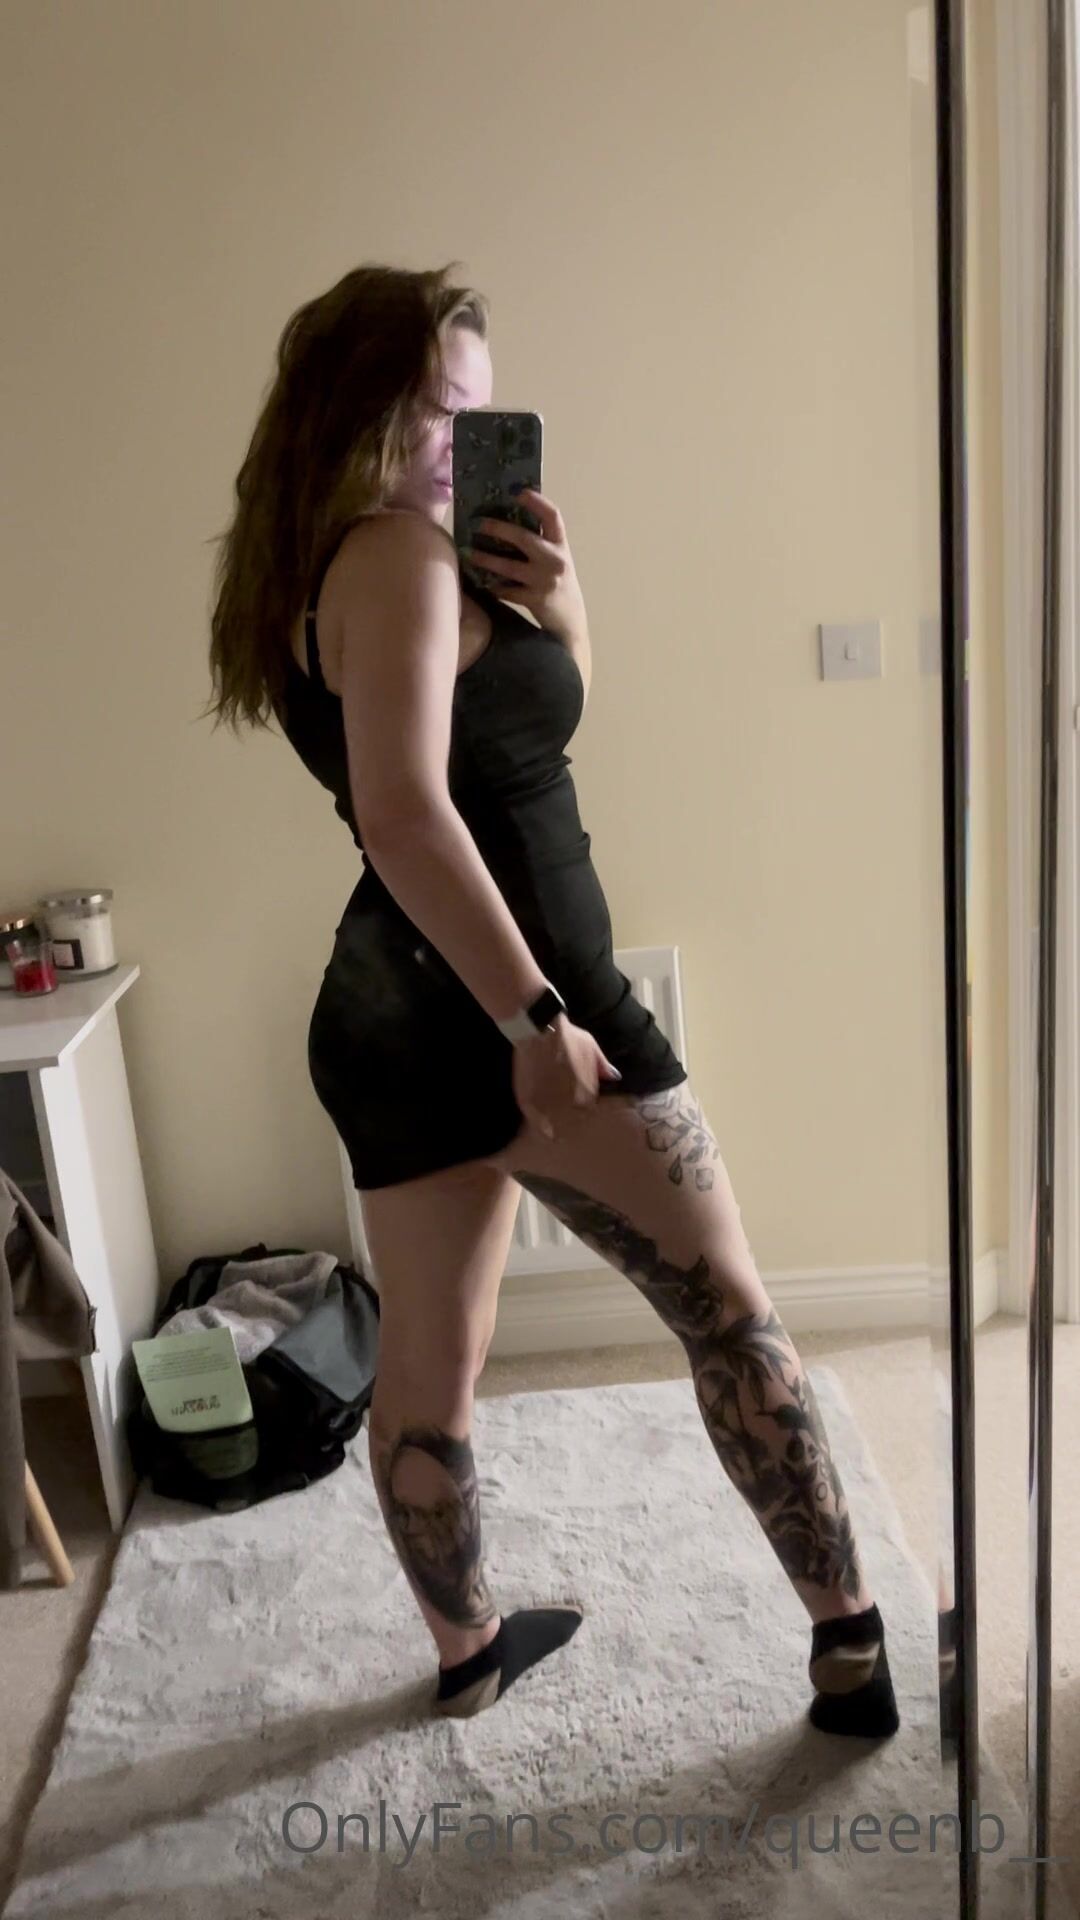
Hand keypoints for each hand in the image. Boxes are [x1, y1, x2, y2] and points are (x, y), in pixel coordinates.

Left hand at [461, 488, 587, 639]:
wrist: (570, 621)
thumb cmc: (559, 585)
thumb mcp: (556, 560)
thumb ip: (541, 544)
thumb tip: (506, 524)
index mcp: (561, 546)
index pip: (553, 517)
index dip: (537, 502)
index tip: (518, 492)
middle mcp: (556, 561)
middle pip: (525, 538)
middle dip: (499, 529)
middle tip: (478, 523)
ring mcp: (545, 581)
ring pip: (510, 567)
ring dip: (486, 559)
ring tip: (469, 553)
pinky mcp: (535, 600)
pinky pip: (507, 590)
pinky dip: (492, 585)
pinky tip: (479, 580)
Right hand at [511, 1014, 622, 1143]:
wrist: (542, 1032)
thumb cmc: (569, 1037)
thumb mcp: (591, 1047)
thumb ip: (602, 1066)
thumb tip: (615, 1077)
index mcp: (588, 1092)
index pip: (589, 1107)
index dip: (583, 1107)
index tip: (579, 1106)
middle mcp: (571, 1103)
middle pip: (573, 1118)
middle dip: (572, 1117)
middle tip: (566, 1115)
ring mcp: (550, 1104)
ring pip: (556, 1122)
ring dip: (558, 1125)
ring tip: (557, 1130)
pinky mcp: (530, 1102)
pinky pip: (538, 1122)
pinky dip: (542, 1128)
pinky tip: (546, 1134)